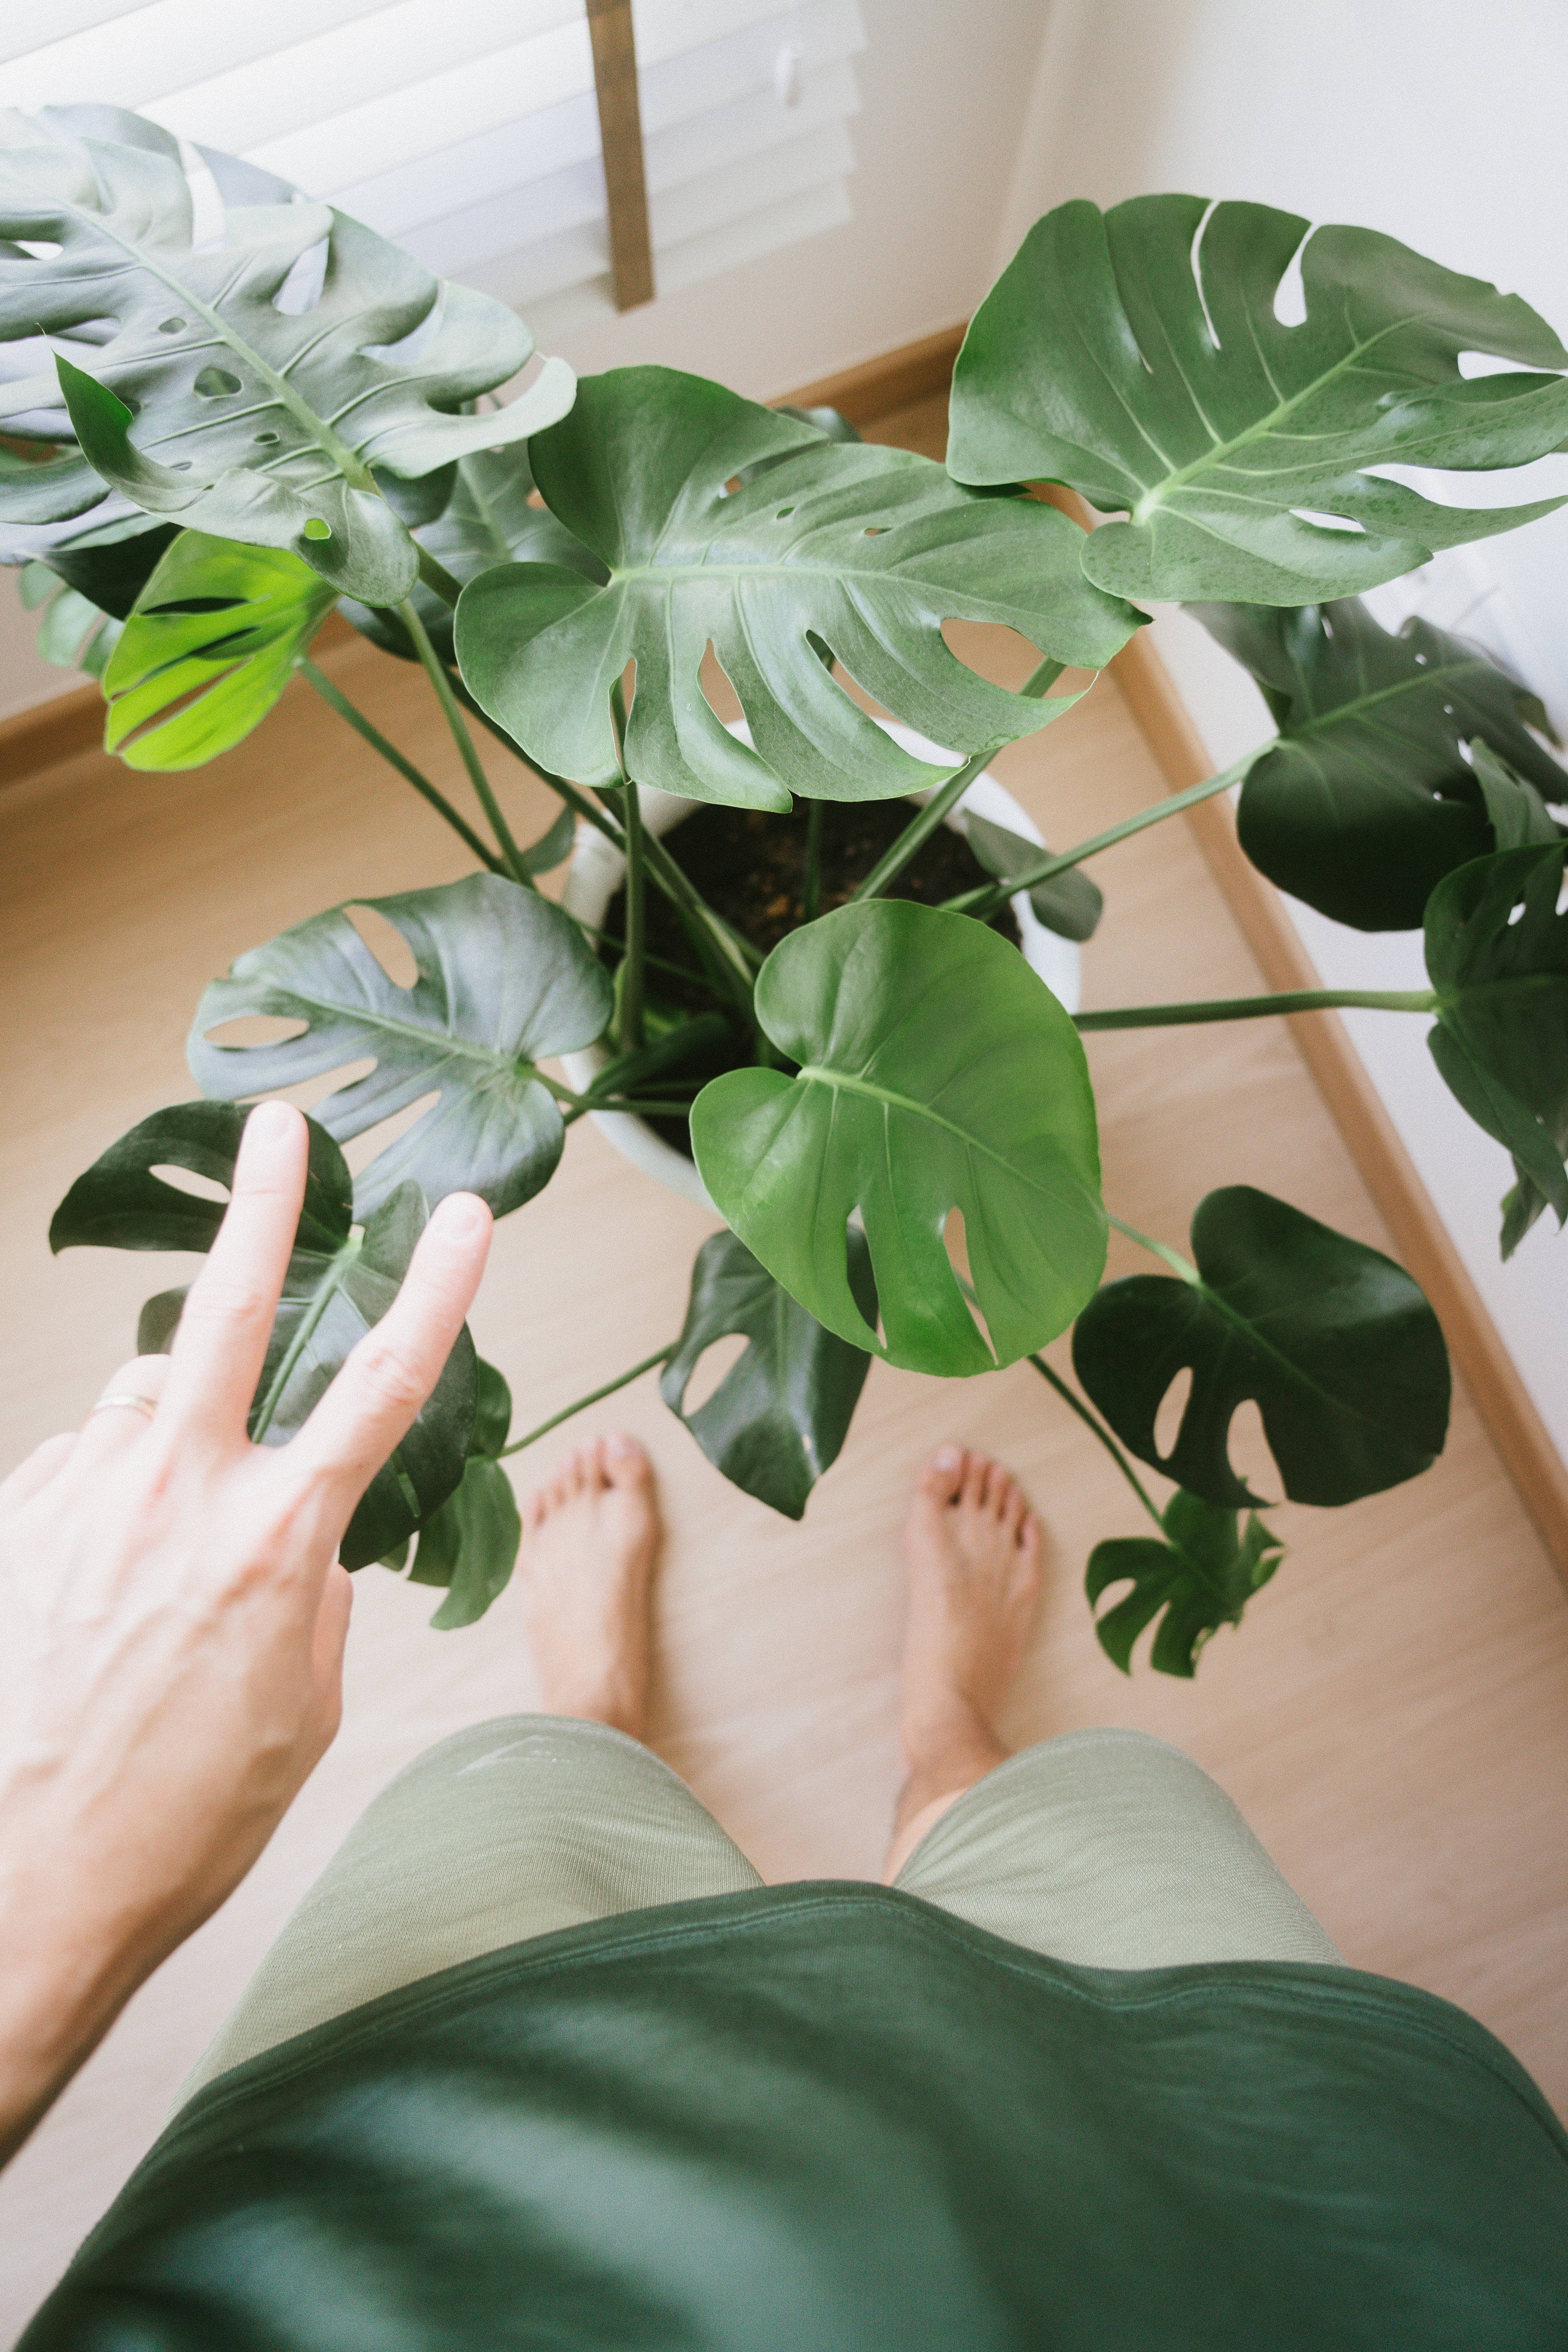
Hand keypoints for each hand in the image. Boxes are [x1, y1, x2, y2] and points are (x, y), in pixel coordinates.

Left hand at [0, 1100, 491, 2163]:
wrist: (29, 1885)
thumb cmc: (185, 1815)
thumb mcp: (300, 1709)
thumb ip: (315, 1597)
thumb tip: (305, 1538)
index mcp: (274, 1544)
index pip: (382, 1387)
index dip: (437, 1293)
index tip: (468, 1217)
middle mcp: (176, 1496)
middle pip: (223, 1314)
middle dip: (263, 1209)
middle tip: (279, 1130)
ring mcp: (84, 1499)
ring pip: (144, 1398)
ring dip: (173, 1421)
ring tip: (172, 1522)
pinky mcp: (21, 1519)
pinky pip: (88, 1463)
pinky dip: (115, 1487)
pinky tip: (109, 1574)